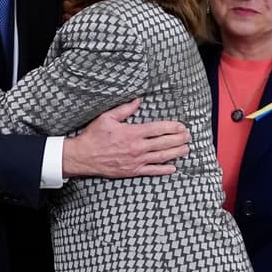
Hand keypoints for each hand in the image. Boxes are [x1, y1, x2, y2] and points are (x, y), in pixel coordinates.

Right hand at [62, 98, 189, 177]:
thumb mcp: (106, 118)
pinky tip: (174, 167)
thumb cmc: (93, 136)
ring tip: (186, 149)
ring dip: (176, 152)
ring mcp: (136, 161)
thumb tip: (138, 101)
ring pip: (162, 156)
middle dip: (179, 139)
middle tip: (188, 136)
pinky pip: (152, 171)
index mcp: (133, 132)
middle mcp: (137, 147)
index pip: (158, 129)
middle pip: (164, 142)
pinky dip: (164, 170)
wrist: (82, 156)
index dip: (173, 127)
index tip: (182, 126)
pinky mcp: (132, 171)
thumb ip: (124, 110)